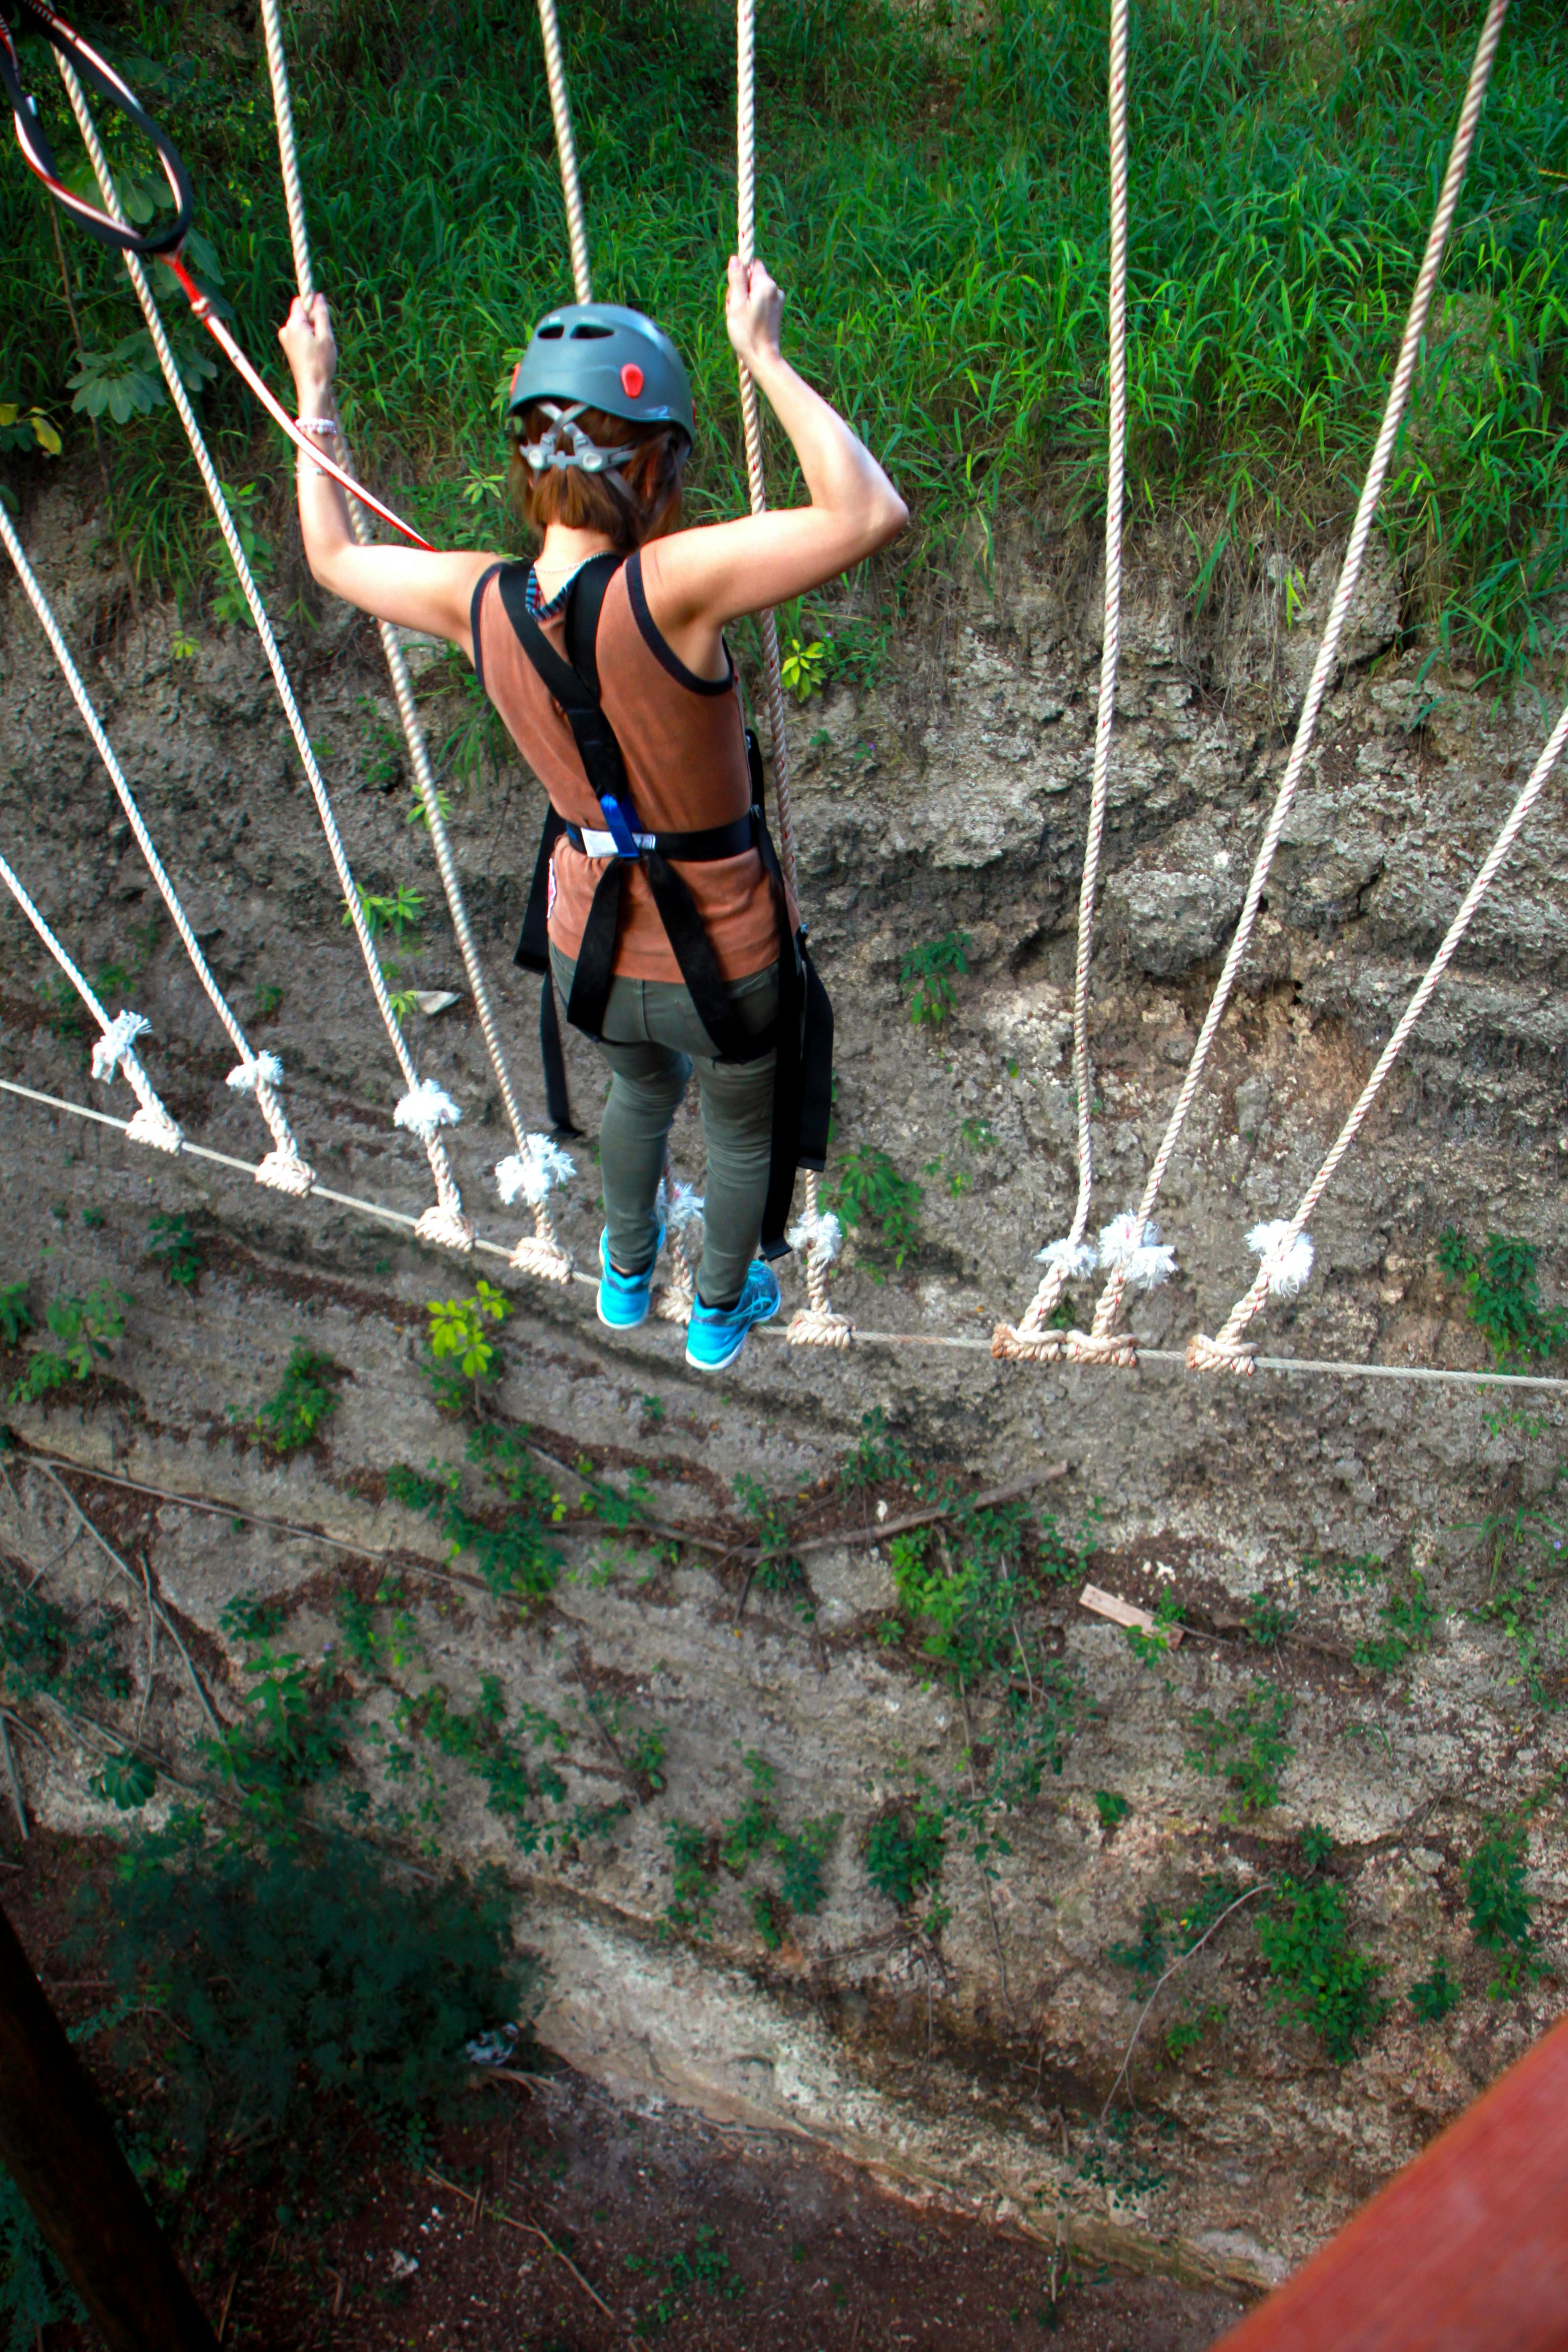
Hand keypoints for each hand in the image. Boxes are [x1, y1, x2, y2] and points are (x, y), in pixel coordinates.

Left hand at [277, 292, 336, 409]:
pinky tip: (314, 353)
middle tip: (323, 338)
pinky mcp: (287, 347)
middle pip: (300, 314)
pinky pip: (299, 335)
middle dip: (313, 321)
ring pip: (301, 325)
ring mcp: (285, 339)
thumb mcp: (326, 336)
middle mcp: (286, 329)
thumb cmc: (321, 364)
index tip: (321, 318)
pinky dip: (307, 340)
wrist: (312, 388)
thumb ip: (321, 314)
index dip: (312, 305)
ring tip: (319, 348)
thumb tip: (318, 296)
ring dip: (311, 332)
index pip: (299, 301)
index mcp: (294, 324)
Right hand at [724, 256, 782, 372]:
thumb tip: (736, 258)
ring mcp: (777, 301)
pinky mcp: (776, 311)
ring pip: (754, 292)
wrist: (763, 357)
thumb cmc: (747, 333)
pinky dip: (751, 309)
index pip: (752, 265)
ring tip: (741, 319)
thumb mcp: (737, 303)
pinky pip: (759, 302)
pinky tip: (748, 323)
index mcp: (766, 285)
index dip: (740, 275)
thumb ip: (737, 279)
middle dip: (740, 291)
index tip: (735, 292)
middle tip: (735, 310)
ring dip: (744, 302)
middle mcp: (775, 290)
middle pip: (752, 279)